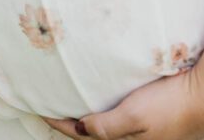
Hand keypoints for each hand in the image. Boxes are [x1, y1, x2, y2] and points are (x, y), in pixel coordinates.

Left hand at [44, 53, 203, 138]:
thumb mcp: (135, 117)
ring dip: (81, 111)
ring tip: (63, 97)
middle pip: (88, 130)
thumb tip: (80, 128)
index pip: (80, 133)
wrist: (199, 95)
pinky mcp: (141, 111)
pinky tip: (92, 91)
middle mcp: (125, 135)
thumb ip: (106, 126)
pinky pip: (111, 110)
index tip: (38, 110)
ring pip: (99, 120)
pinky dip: (96, 103)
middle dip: (67, 120)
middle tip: (46, 104)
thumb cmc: (170, 106)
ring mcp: (133, 124)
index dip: (58, 122)